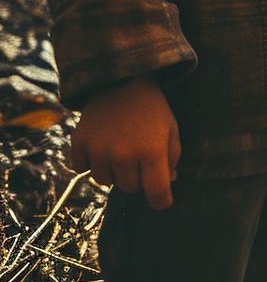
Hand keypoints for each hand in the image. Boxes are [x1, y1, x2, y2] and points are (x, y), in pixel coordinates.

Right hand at [71, 75, 180, 210]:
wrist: (122, 80)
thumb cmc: (153, 108)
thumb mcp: (171, 129)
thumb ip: (172, 158)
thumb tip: (166, 185)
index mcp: (153, 152)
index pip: (158, 194)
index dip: (162, 202)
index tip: (162, 201)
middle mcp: (124, 155)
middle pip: (130, 189)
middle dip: (137, 179)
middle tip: (139, 158)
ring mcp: (99, 150)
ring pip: (105, 182)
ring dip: (114, 171)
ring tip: (120, 149)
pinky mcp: (79, 143)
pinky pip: (82, 169)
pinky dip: (90, 162)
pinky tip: (100, 145)